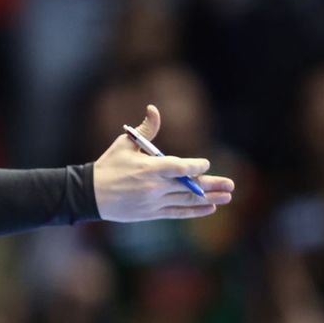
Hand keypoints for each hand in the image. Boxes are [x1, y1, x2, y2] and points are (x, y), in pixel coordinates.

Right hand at [92, 104, 234, 221]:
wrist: (91, 194)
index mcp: (148, 168)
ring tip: (227, 197)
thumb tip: (154, 109)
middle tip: (232, 184)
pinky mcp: (151, 213)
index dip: (196, 167)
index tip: (205, 164)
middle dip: (212, 184)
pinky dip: (194, 211)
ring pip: (186, 200)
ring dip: (210, 199)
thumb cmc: (109, 165)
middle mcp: (154, 187)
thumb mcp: (125, 144)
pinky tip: (210, 208)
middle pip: (189, 186)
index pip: (179, 168)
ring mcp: (153, 202)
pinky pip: (178, 213)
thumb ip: (145, 129)